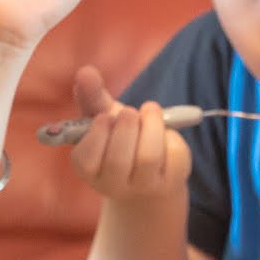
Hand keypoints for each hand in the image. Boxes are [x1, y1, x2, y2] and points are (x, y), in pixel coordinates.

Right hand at [67, 66, 190, 202]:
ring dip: (151, 126)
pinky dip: (172, 135)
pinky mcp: (172, 183)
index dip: (97, 134)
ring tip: (150, 112)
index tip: (106, 116)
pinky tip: (166, 132)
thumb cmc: (120, 141)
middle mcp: (114, 185)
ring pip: (148, 157)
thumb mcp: (104, 118)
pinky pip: (174, 155)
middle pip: (118, 160)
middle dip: (126, 126)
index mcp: (90, 170)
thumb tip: (85, 72)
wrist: (151, 172)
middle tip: (130, 112)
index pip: (85, 160)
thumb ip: (92, 97)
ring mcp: (144, 188)